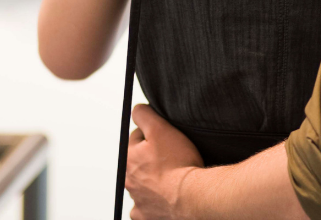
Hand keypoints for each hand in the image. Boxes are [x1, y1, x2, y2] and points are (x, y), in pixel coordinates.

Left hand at [126, 104, 203, 219]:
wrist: (192, 197)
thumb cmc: (178, 164)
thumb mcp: (161, 128)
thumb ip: (144, 115)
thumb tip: (137, 110)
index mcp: (128, 160)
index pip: (136, 138)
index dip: (154, 134)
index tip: (166, 139)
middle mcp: (129, 181)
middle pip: (138, 161)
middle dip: (151, 157)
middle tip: (171, 156)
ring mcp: (137, 200)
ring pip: (142, 183)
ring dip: (152, 178)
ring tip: (171, 176)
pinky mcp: (147, 216)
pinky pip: (145, 207)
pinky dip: (153, 201)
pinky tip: (164, 195)